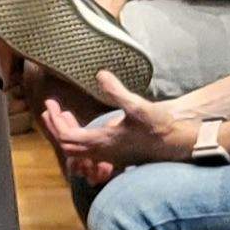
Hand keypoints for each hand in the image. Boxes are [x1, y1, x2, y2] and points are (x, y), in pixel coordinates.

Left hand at [39, 73, 195, 168]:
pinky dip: (81, 138)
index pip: (67, 137)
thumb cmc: (159, 126)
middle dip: (56, 128)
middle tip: (50, 109)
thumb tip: (100, 74)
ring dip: (67, 133)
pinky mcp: (117, 154)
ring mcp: (110, 156)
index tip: (51, 104)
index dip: (56, 122)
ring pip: (78, 150)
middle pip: (68, 146)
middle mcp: (103, 153)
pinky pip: (89, 151)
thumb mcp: (138, 106)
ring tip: (63, 115)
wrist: (179, 143)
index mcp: (103, 142)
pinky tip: (86, 126)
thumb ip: (117, 91)